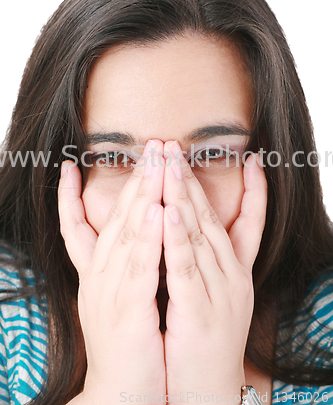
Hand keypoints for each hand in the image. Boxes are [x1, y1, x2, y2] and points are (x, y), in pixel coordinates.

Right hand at [58, 140, 165, 403]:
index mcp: (98, 271)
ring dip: (142, 196)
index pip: (94, 220)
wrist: (121, 394)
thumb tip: (138, 234)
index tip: (103, 157)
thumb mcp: (119, 296)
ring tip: (156, 165)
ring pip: (127, 234)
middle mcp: (99, 274)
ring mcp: (109, 291)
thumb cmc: (127, 342)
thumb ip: (126, 264)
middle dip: (136, 178)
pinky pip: (138, 267)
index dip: (98, 188)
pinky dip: (146, 237)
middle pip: (116, 217)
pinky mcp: (127, 310)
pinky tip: (157, 211)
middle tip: (152, 145)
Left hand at [162, 141, 266, 400]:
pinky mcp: (198, 312)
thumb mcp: (215, 296)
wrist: (206, 394)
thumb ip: (207, 262)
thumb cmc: (204, 342)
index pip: (249, 223)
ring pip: (200, 236)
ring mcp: (219, 293)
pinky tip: (168, 211)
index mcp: (235, 272)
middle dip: (192, 180)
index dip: (254, 191)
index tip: (252, 159)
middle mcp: (232, 277)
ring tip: (171, 167)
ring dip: (184, 198)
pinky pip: (186, 268)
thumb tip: (195, 232)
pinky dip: (178, 237)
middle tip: (175, 148)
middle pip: (211, 219)